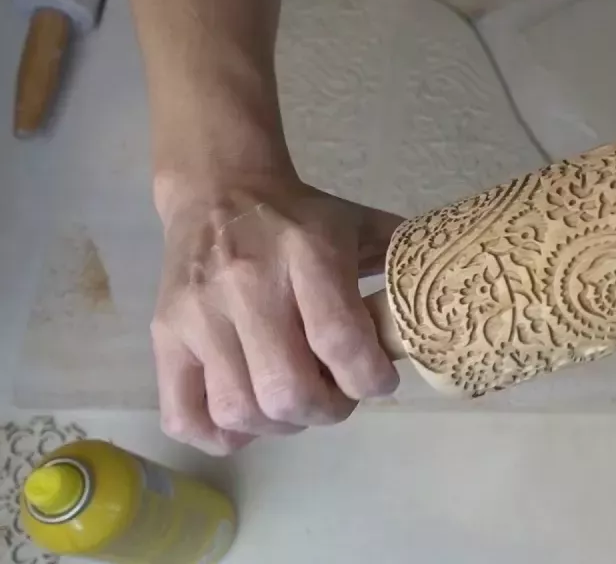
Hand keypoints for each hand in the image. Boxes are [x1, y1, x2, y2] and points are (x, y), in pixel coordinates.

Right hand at [151, 175, 402, 454]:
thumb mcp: (358, 225)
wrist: (218, 188)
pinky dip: (223, 435)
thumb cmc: (298, 218)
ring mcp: (198, 315)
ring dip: (282, 424)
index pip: (339, 341)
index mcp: (306, 254)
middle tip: (340, 397)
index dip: (370, 380)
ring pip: (241, 411)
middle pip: (288, 391)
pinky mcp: (163, 336)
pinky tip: (251, 417)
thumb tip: (443, 312)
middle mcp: (246, 286)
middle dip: (329, 410)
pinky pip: (185, 416)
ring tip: (299, 403)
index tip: (381, 382)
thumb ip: (401, 265)